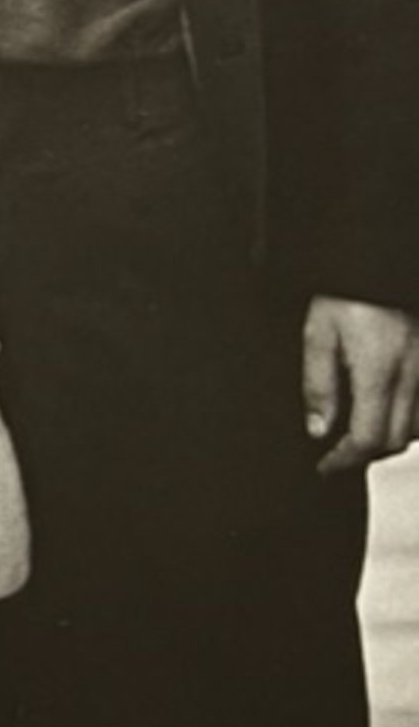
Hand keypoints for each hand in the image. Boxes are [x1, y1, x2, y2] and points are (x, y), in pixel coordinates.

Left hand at [302, 295, 418, 473]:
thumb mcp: (318, 333)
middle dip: (364, 453)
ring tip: (356, 434)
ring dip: (388, 437)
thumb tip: (319, 429)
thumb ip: (318, 384)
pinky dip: (408, 419)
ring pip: (416, 428)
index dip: (343, 458)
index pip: (367, 437)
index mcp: (378, 371)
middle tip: (335, 452)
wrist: (377, 262)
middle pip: (396, 439)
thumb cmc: (347, 292)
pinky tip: (384, 410)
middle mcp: (410, 375)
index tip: (324, 464)